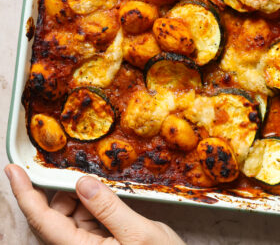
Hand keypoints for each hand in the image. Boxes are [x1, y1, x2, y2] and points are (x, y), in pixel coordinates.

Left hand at [5, 164, 184, 244]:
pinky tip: (110, 201)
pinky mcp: (99, 244)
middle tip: (91, 177)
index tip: (12, 171)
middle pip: (56, 217)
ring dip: (83, 199)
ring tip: (109, 193)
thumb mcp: (139, 233)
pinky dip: (94, 206)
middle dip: (67, 193)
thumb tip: (82, 182)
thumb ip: (109, 208)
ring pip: (71, 217)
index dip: (25, 195)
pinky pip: (86, 220)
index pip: (44, 221)